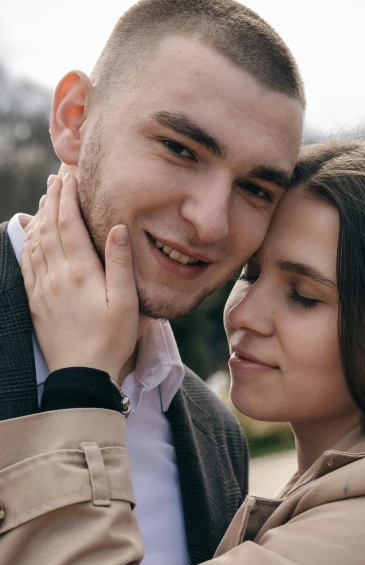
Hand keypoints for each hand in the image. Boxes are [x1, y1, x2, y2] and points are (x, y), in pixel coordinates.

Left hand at [20, 174, 138, 380]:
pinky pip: (27, 264)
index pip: (70, 226)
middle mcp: (57, 276)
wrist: (81, 374)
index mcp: (81, 272)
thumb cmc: (110, 340)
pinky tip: (29, 235)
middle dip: (52, 202)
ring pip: (36, 244)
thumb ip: (121, 263)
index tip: (69, 179)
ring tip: (44, 201)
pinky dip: (27, 243)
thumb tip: (117, 227)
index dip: (68, 200)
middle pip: (50, 229)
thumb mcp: (125, 303)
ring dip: (40, 219)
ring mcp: (43, 289)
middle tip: (55, 181)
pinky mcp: (35, 302)